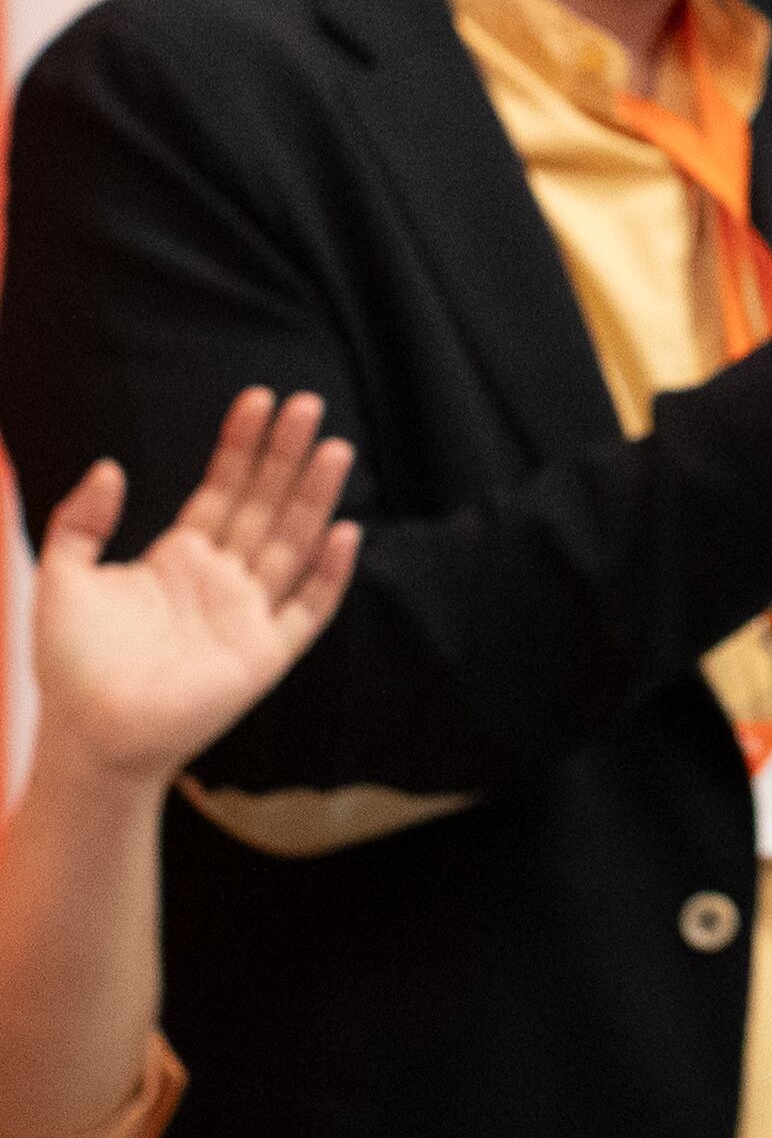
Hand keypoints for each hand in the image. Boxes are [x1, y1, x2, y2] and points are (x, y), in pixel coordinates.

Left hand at [30, 387, 360, 785]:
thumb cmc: (71, 665)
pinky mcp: (266, 654)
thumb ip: (80, 521)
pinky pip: (308, 608)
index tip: (258, 400)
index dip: (241, 446)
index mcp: (181, 559)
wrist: (87, 736)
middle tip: (306, 403)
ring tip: (333, 447)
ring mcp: (250, 615)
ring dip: (314, 497)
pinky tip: (344, 532)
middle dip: (286, 455)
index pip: (222, 489)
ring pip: (292, 543)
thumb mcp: (61, 578)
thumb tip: (112, 465)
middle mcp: (223, 579)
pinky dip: (329, 573)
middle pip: (265, 504)